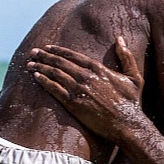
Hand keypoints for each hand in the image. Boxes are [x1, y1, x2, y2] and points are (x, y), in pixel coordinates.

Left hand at [27, 37, 145, 140]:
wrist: (127, 125)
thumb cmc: (132, 103)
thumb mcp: (134, 77)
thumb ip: (126, 56)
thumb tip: (120, 38)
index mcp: (99, 69)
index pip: (74, 55)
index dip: (59, 50)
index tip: (48, 47)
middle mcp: (86, 77)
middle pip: (60, 62)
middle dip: (44, 56)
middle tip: (33, 52)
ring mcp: (79, 90)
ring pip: (54, 74)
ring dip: (40, 67)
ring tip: (29, 64)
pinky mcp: (73, 104)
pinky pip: (54, 89)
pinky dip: (44, 81)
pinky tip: (36, 77)